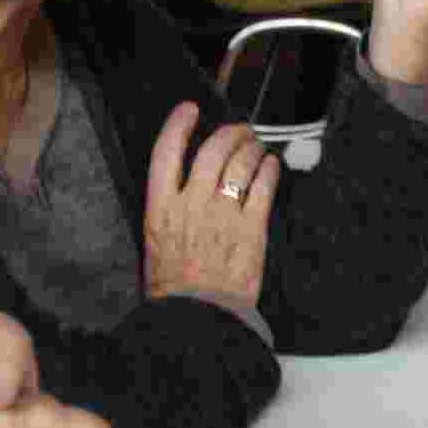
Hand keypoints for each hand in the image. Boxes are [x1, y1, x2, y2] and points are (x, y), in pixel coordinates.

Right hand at [142, 101, 275, 303]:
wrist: (199, 316)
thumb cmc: (175, 287)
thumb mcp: (156, 244)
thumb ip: (170, 213)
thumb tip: (186, 190)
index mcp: (160, 208)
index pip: (165, 152)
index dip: (178, 125)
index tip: (189, 110)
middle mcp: (192, 204)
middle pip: (212, 150)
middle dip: (229, 133)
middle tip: (239, 130)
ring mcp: (224, 214)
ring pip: (241, 164)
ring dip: (252, 148)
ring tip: (257, 146)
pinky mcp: (252, 228)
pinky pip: (263, 188)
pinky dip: (269, 171)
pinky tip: (271, 166)